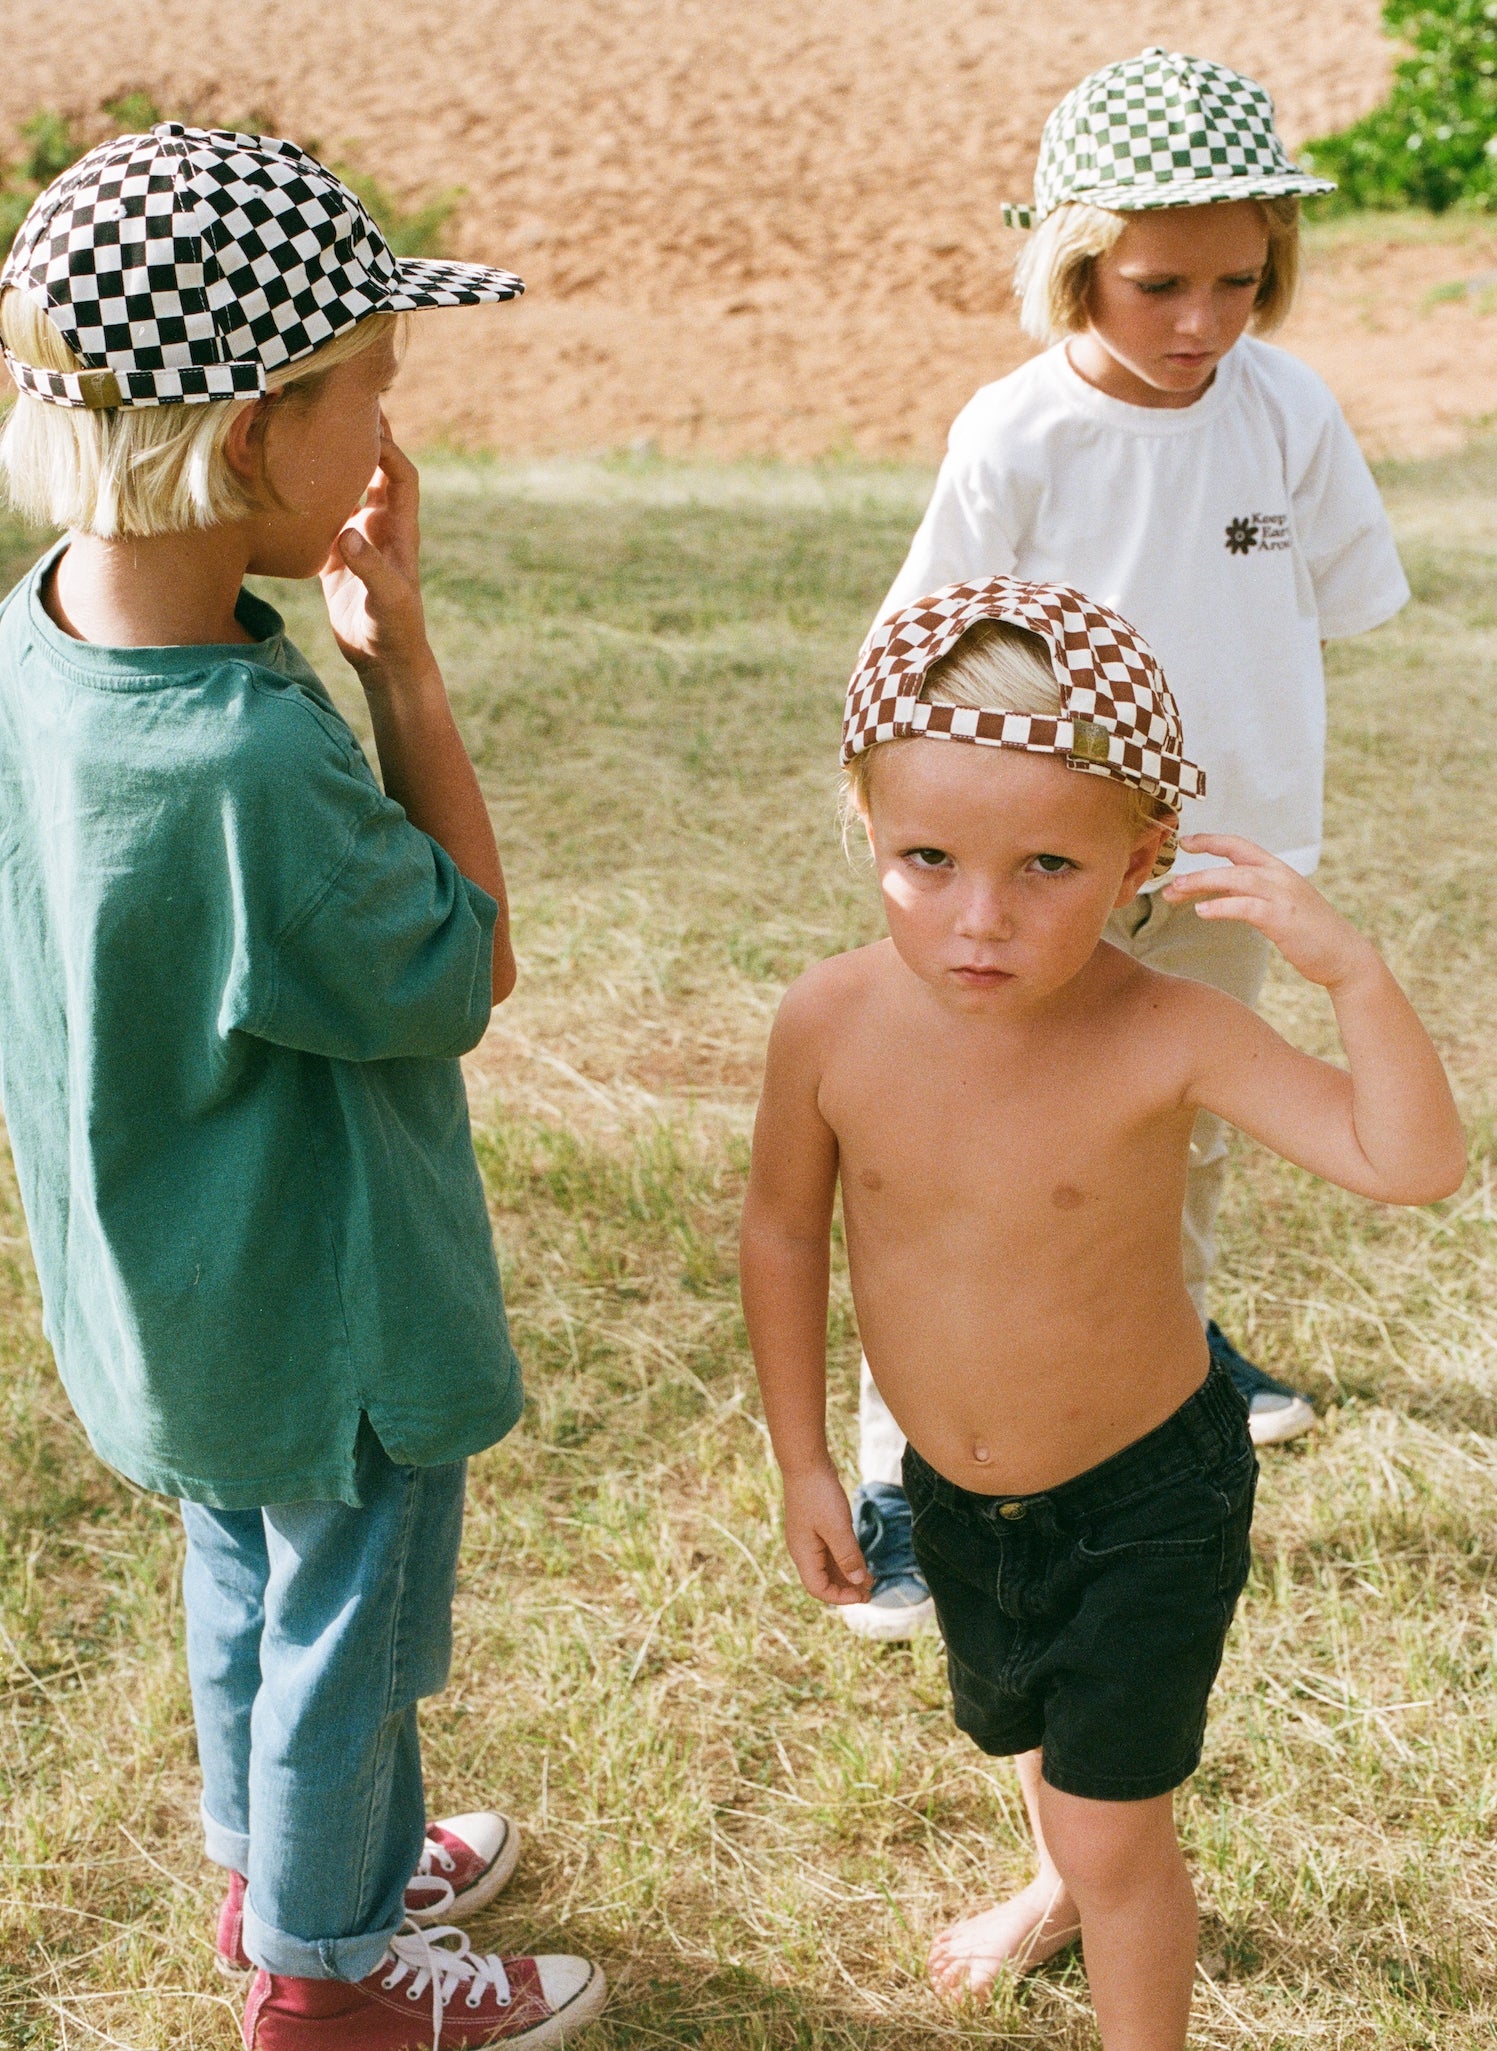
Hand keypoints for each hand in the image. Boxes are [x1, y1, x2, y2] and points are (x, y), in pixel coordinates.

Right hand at [320, 417, 435, 688]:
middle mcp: (381, 526)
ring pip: (347, 486)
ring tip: (307, 426)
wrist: (384, 661)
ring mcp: (359, 538)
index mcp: (400, 529)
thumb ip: (370, 566)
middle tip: (342, 400)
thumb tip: (347, 533)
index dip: (387, 448)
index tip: (361, 425)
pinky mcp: (338, 554)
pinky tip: (284, 476)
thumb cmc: (394, 630)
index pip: (400, 474)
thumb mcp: (386, 600)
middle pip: (377, 469)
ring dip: (332, 460)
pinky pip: (323, 513)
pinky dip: (308, 494)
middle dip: (365, 437)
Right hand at [781, 1463, 869, 1604]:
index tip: (863, 1595)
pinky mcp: (816, 1528)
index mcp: (804, 1554)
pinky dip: (845, 1559)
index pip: (818, 1589)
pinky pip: (830, 1551)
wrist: (806, 1463)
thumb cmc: (819, 1495)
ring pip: (828, 1566)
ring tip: (870, 1580)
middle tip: (871, 1593)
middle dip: (846, 1589)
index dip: (840, 1597)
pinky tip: (861, 1561)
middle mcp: (804, 1550)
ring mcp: (809, 1539)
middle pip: (823, 1580)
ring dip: (848, 1575)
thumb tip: (858, 1582)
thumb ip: (848, 1556)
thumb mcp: (838, 1527)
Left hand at [1163, 835, 1378, 989]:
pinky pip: (1247, 907)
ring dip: (1203, 883)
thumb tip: (1216, 890)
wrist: (1344, 955)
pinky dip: (1222, 907)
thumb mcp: (1277, 905)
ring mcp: (1283, 896)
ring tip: (1176, 892)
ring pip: (1237, 879)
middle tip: (1170, 882)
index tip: (1185, 842)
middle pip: (1233, 862)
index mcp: (1278, 871)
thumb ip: (1249, 893)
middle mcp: (1280, 877)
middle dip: (1198, 869)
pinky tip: (1202, 912)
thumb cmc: (1308, 932)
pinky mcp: (1284, 919)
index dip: (1212, 841)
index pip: (1240, 846)